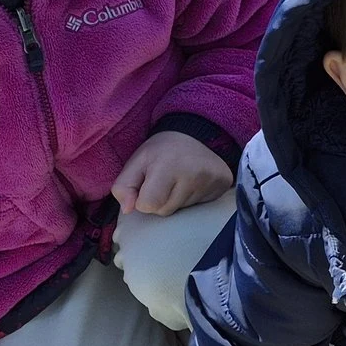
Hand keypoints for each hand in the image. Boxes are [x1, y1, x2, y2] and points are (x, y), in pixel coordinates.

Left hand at [111, 131, 230, 215]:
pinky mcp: (222, 185)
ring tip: (179, 181)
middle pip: (164, 211)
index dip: (143, 199)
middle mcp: (193, 175)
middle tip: (165, 181)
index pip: (148, 205)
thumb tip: (128, 210)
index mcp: (167, 166)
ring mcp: (210, 182)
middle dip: (160, 200)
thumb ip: (123, 186)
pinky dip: (192, 199)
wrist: (197, 135)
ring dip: (176, 200)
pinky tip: (193, 183)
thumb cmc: (162, 150)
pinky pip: (199, 207)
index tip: (149, 184)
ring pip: (181, 210)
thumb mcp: (136, 162)